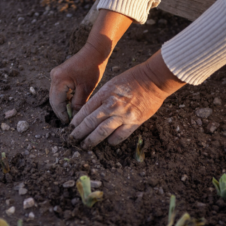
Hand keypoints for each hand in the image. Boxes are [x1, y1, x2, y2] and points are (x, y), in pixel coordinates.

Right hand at [49, 10, 131, 123]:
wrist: (95, 52)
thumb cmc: (92, 68)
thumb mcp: (86, 89)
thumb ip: (78, 104)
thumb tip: (74, 119)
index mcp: (58, 80)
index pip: (56, 103)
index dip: (62, 115)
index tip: (69, 124)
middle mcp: (53, 77)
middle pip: (54, 100)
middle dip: (61, 111)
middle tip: (70, 121)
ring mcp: (55, 75)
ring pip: (56, 96)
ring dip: (63, 105)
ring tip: (72, 114)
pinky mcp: (59, 74)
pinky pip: (60, 90)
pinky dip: (65, 98)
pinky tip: (73, 104)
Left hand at [70, 50, 185, 148]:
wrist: (154, 79)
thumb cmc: (131, 79)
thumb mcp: (111, 84)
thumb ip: (101, 98)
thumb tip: (89, 112)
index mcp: (104, 94)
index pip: (85, 111)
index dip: (76, 121)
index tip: (71, 127)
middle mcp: (112, 106)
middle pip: (90, 123)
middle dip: (79, 133)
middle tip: (72, 140)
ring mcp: (123, 115)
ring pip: (102, 132)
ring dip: (91, 140)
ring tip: (85, 146)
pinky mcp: (135, 122)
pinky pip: (120, 136)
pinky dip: (112, 140)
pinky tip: (108, 142)